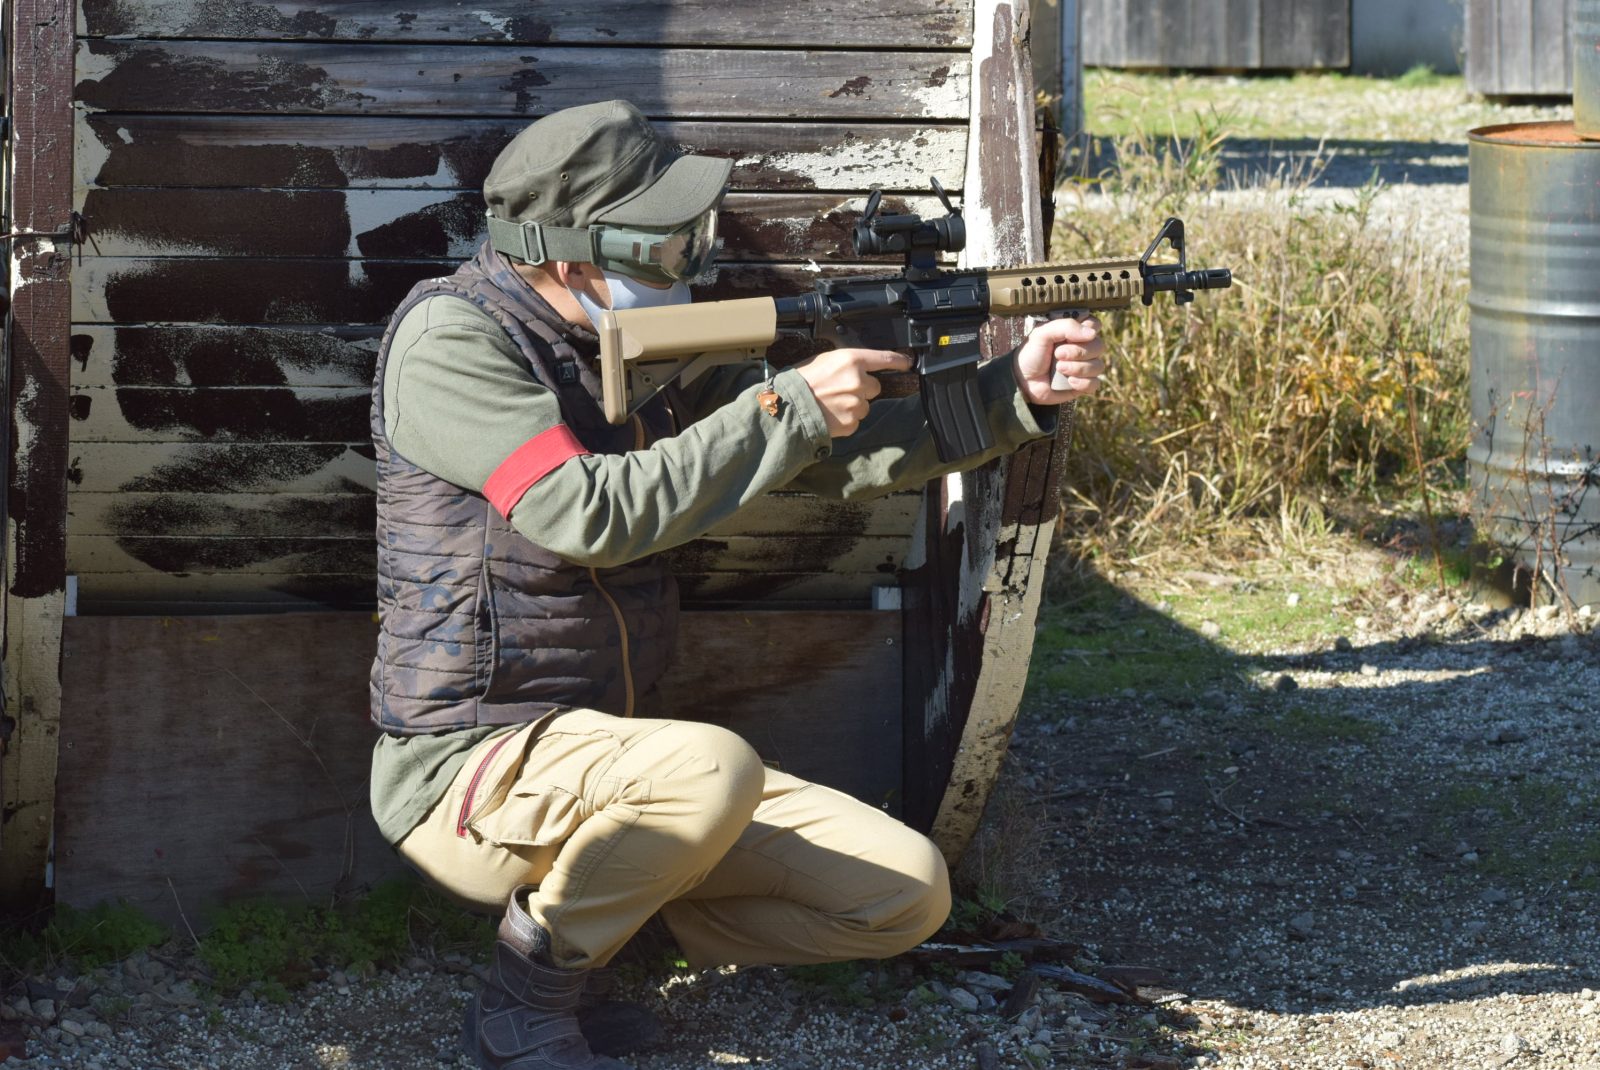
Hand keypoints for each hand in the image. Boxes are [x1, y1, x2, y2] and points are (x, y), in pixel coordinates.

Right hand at [795, 348, 914, 436]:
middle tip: (839, 391)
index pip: (883, 359)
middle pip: (874, 387)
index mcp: (850, 361)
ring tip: (831, 404)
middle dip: (862, 389)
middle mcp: (857, 381)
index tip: (907, 363)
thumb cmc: (800, 382)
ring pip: (865, 405)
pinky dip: (846, 419)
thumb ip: (845, 364)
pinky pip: (855, 421)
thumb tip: (858, 368)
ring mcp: (856, 404)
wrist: (787, 408)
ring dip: (853, 406)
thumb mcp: (823, 361)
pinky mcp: (851, 422)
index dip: (898, 361)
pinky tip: (830, 415)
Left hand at [1012, 316, 1106, 405]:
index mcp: (1074, 332)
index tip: (1072, 336)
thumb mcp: (1042, 333)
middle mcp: (1082, 348)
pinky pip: (1095, 384)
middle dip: (1079, 352)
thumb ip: (1066, 327)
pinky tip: (1069, 382)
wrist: (1021, 380)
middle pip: (1099, 346)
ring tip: (1059, 369)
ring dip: (1078, 368)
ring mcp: (1084, 367)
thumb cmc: (1031, 354)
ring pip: (1098, 366)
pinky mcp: (1083, 384)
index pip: (1095, 325)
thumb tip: (1092, 333)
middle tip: (1058, 354)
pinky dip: (1082, 383)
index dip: (1089, 330)